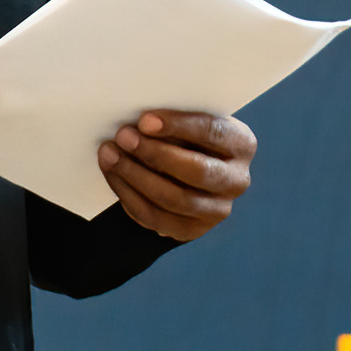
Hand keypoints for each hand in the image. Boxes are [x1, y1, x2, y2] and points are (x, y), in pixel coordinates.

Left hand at [97, 110, 255, 241]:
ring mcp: (217, 210)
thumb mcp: (188, 121)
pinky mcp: (193, 230)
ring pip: (174, 198)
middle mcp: (237, 180)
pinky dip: (129, 196)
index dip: (178, 126)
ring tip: (109, 154)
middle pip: (196, 171)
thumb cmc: (185, 134)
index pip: (213, 132)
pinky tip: (114, 175)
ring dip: (135, 175)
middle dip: (154, 153)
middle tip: (123, 137)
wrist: (187, 168)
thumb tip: (141, 122)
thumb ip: (173, 121)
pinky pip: (157, 218)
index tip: (144, 120)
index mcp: (241, 144)